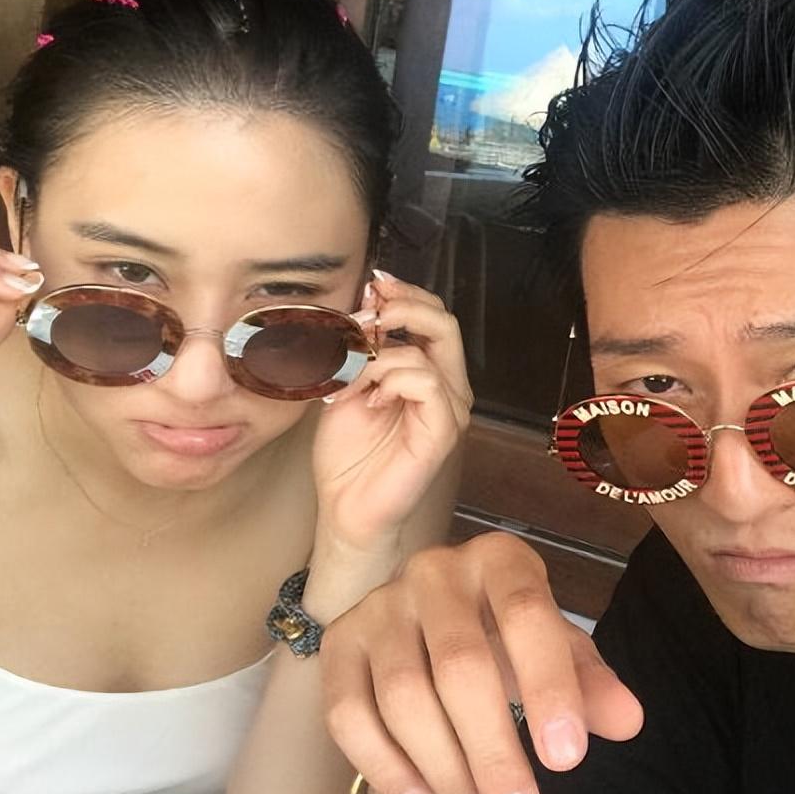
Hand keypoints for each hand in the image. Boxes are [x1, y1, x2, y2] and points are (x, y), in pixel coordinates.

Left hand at [310, 271, 471, 554]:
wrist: (345, 508)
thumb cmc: (348, 453)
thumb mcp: (347, 383)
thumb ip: (360, 347)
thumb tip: (366, 302)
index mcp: (429, 373)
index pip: (434, 316)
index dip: (405, 293)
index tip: (371, 285)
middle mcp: (448, 388)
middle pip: (445, 322)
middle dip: (403, 307)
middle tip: (366, 317)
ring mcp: (450, 410)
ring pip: (428, 351)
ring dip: (380, 356)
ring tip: (352, 381)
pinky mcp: (444, 432)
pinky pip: (426, 383)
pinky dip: (391, 381)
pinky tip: (370, 402)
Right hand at [321, 531, 643, 793]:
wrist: (433, 612)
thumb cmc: (506, 633)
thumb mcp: (555, 648)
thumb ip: (589, 682)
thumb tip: (627, 720)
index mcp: (499, 560)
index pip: (527, 615)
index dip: (548, 687)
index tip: (567, 760)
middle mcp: (434, 570)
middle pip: (460, 666)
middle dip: (492, 751)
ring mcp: (380, 604)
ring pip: (403, 694)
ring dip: (442, 766)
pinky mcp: (340, 642)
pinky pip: (347, 712)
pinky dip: (384, 765)